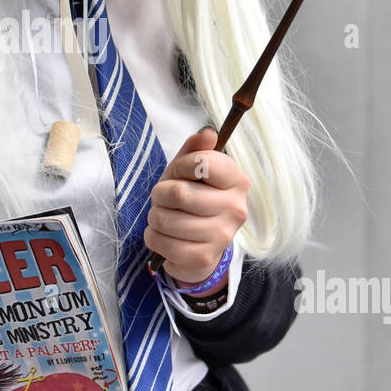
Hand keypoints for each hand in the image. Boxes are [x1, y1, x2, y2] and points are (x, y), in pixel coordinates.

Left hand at [144, 126, 249, 287]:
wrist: (199, 245)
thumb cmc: (193, 199)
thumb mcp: (190, 171)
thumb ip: (196, 149)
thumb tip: (208, 133)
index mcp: (237, 181)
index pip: (203, 162)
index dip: (181, 165)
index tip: (180, 173)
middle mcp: (235, 208)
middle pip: (179, 193)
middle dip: (160, 194)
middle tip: (165, 199)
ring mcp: (222, 236)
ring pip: (166, 219)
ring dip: (155, 216)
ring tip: (164, 217)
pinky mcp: (203, 258)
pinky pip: (161, 242)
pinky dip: (153, 236)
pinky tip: (164, 236)